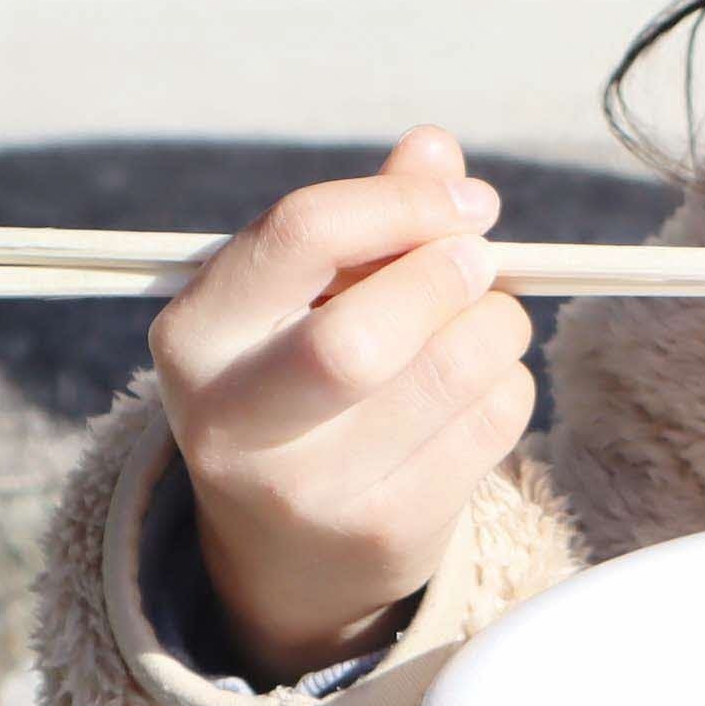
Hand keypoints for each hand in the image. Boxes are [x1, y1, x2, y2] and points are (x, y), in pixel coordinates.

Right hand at [149, 127, 535, 684]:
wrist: (285, 554)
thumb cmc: (297, 386)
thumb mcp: (300, 299)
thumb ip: (365, 218)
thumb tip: (436, 150)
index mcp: (195, 338)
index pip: (299, 236)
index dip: (402, 204)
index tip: (466, 200)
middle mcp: (232, 424)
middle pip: (362, 336)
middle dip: (446, 277)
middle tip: (482, 257)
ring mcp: (309, 491)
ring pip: (448, 374)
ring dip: (498, 323)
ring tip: (489, 317)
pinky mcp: (385, 533)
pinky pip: (490, 424)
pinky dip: (509, 381)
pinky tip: (482, 384)